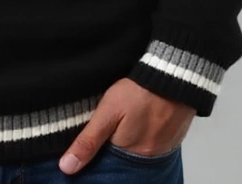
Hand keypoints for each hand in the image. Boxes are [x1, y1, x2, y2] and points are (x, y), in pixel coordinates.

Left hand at [58, 78, 195, 173]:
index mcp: (131, 154)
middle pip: (125, 159)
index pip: (109, 165)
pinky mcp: (173, 136)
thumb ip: (88, 140)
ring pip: (140, 151)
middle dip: (115, 148)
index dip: (99, 155)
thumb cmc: (139, 91)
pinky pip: (155, 143)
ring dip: (132, 142)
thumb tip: (67, 167)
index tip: (93, 143)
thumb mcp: (107, 112)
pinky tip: (141, 122)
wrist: (174, 73)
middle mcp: (149, 157)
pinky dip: (146, 136)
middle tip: (112, 127)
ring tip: (126, 123)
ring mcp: (164, 147)